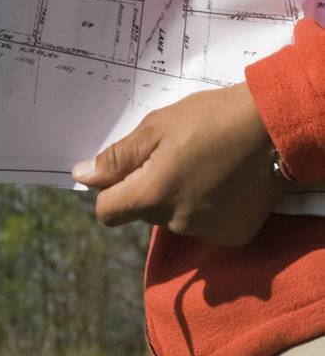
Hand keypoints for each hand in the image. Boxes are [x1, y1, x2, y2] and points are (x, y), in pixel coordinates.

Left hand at [71, 83, 288, 246]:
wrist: (271, 127)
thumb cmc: (209, 118)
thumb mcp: (156, 128)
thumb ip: (118, 158)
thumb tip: (83, 176)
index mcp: (152, 196)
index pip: (108, 213)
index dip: (110, 190)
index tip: (126, 170)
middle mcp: (177, 223)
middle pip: (143, 211)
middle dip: (149, 186)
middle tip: (173, 154)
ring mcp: (207, 233)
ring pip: (174, 218)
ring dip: (178, 197)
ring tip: (203, 164)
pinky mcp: (233, 236)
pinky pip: (204, 224)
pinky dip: (206, 207)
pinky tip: (223, 181)